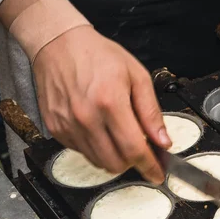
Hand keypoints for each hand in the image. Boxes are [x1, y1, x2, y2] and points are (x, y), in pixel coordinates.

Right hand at [32, 25, 170, 183]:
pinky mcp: (56, 128)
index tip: (157, 174)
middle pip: (116, 163)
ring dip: (115, 157)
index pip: (134, 149)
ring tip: (120, 136)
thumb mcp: (137, 76)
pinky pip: (82, 152)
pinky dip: (97, 149)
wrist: (58, 44)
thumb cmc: (98, 56)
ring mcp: (68, 125)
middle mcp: (86, 117)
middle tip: (140, 150)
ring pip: (99, 162)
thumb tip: (162, 140)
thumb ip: (151, 113)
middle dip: (133, 162)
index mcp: (110, 102)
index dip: (149, 166)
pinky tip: (101, 130)